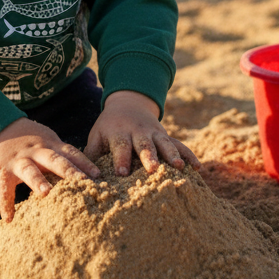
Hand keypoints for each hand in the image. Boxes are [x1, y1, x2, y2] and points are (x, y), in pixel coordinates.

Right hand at [0, 118, 99, 221]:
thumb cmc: (29, 139)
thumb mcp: (47, 140)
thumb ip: (62, 154)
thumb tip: (87, 173)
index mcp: (50, 145)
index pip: (70, 152)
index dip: (84, 163)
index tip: (98, 176)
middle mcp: (37, 151)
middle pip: (54, 160)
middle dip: (69, 171)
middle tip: (83, 183)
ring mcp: (19, 160)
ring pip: (30, 170)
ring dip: (38, 181)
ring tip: (46, 193)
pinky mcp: (2, 170)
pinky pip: (4, 188)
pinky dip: (5, 203)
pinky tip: (9, 218)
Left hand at [84, 90, 200, 176]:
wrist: (128, 103)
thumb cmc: (108, 126)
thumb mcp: (97, 134)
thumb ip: (91, 153)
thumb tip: (80, 176)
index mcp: (119, 132)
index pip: (120, 146)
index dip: (121, 159)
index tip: (122, 173)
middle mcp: (138, 132)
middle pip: (144, 144)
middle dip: (149, 157)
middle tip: (153, 170)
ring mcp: (155, 133)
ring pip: (165, 143)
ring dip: (172, 155)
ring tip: (179, 168)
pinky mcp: (166, 135)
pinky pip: (180, 144)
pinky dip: (189, 155)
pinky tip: (198, 168)